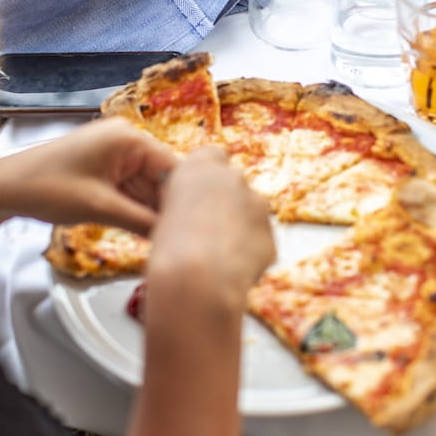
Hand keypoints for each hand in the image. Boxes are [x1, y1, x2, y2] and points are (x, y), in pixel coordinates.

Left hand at [0, 117, 176, 234]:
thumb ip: (142, 221)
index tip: (199, 229)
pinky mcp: (106, 169)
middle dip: (169, 208)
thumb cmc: (46, 188)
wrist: (3, 188)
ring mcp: (116, 154)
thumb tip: (175, 236)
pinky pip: (132, 190)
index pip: (174, 168)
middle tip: (184, 241)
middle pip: (163, 178)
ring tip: (169, 241)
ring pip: (148, 188)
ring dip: (154, 212)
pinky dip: (138, 210)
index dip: (188, 199)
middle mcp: (127, 140)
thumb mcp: (99, 207)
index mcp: (129, 138)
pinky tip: (149, 233)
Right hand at [147, 145, 275, 313]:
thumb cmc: (169, 249)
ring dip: (239, 227)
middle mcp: (233, 177)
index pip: (211, 155)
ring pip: (250, 212)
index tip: (198, 195)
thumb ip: (184, 201)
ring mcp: (257, 203)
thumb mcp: (164, 213)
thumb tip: (191, 209)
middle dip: (226, 203)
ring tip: (215, 256)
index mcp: (200, 166)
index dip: (206, 177)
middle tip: (206, 231)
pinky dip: (248, 251)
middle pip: (233, 184)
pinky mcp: (271, 233)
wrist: (197, 280)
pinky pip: (259, 239)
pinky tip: (230, 269)